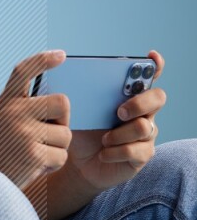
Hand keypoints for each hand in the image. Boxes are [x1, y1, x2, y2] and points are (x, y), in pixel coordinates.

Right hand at [0, 50, 71, 187]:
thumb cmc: (1, 147)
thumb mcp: (5, 120)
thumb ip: (26, 107)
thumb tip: (62, 103)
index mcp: (6, 101)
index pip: (23, 71)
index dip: (42, 60)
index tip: (61, 55)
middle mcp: (13, 112)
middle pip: (62, 103)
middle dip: (62, 120)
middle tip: (46, 133)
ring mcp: (23, 132)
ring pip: (66, 134)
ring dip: (57, 147)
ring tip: (34, 153)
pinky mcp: (33, 154)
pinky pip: (62, 155)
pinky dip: (53, 163)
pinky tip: (34, 165)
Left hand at [66, 50, 166, 191]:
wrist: (78, 162)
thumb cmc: (80, 131)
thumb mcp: (75, 111)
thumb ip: (76, 94)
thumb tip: (62, 77)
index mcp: (127, 95)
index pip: (147, 76)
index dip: (153, 66)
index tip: (151, 57)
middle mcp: (142, 111)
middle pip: (158, 97)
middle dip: (140, 102)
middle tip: (119, 111)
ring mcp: (146, 133)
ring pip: (145, 127)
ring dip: (119, 134)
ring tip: (103, 139)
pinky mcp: (143, 154)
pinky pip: (135, 150)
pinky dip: (115, 152)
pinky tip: (104, 154)